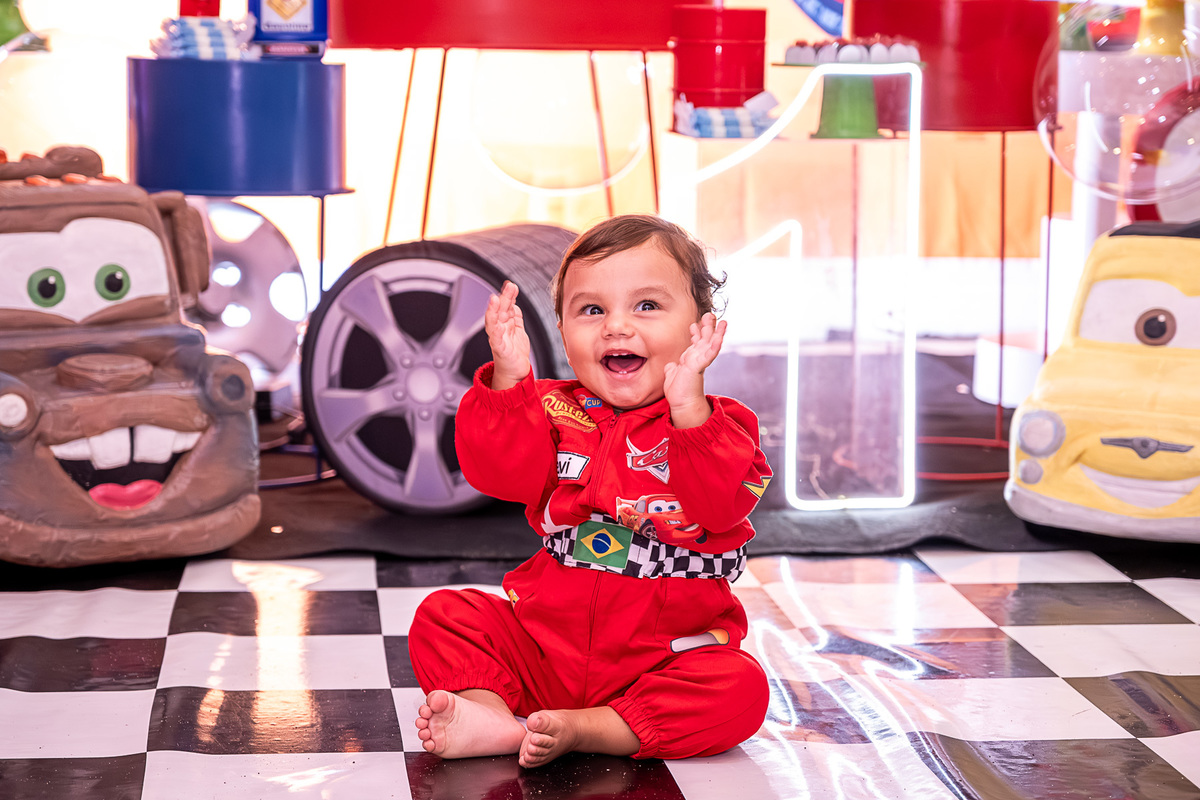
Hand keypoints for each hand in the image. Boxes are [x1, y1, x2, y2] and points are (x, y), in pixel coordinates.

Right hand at [485, 281, 530, 389]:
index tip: (511, 285)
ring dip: (493, 310)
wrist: (515, 371)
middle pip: (500, 310)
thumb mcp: (518, 329)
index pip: (506, 306)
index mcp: (505, 323)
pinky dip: (496, 333)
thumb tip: (514, 302)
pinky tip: (497, 326)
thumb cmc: (515, 352)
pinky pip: (496, 340)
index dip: (508, 295)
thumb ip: (515, 316)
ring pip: (493, 321)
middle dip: (504, 298)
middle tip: (509, 286)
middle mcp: (500, 329)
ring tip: (495, 299)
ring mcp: (498, 338)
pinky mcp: (499, 349)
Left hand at [664, 313, 726, 427]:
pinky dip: (715, 345)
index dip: (695, 333)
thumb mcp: (672, 375)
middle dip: (707, 326)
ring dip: (717, 332)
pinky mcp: (699, 366)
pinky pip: (709, 354)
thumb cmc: (678, 391)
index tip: (694, 324)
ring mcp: (700, 361)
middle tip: (710, 314)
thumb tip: (670, 365)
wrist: (682, 404)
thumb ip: (672, 368)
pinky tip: (719, 337)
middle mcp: (697, 359)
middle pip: (705, 339)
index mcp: (691, 359)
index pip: (695, 343)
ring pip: (711, 343)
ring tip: (723, 321)